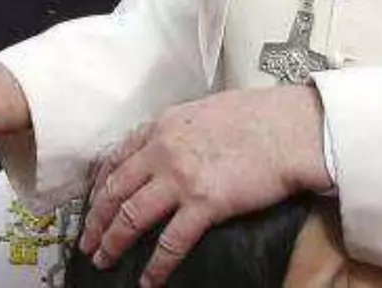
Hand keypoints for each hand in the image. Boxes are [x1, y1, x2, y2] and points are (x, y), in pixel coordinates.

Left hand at [82, 85, 331, 287]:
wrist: (293, 129)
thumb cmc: (262, 116)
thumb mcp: (208, 110)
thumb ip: (183, 130)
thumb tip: (174, 147)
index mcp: (164, 126)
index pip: (118, 157)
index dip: (100, 185)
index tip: (94, 201)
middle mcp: (163, 151)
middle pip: (114, 190)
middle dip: (96, 220)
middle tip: (88, 240)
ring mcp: (180, 178)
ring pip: (130, 217)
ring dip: (113, 242)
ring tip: (104, 259)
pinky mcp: (204, 204)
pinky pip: (170, 242)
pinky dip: (155, 266)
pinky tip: (148, 280)